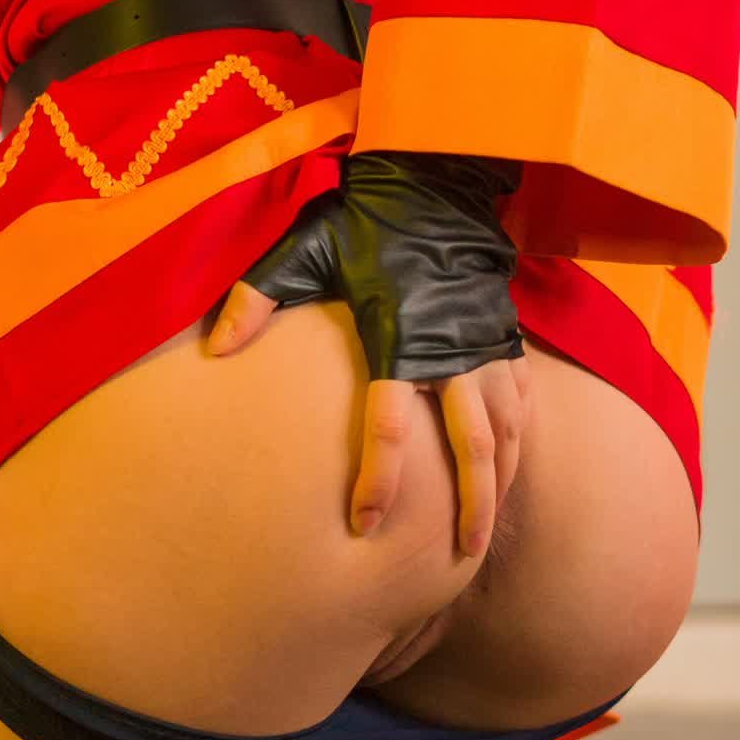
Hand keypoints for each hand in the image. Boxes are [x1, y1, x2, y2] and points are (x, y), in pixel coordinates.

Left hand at [202, 150, 530, 551]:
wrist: (437, 184)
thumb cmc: (365, 223)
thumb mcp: (304, 250)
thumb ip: (257, 298)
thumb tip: (215, 347)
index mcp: (399, 339)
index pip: (389, 426)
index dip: (377, 480)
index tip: (365, 523)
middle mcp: (451, 353)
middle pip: (473, 449)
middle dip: (471, 506)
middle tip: (463, 556)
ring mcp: (488, 349)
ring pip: (507, 434)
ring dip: (501, 486)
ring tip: (487, 533)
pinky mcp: (508, 341)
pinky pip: (524, 405)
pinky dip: (520, 445)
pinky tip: (510, 475)